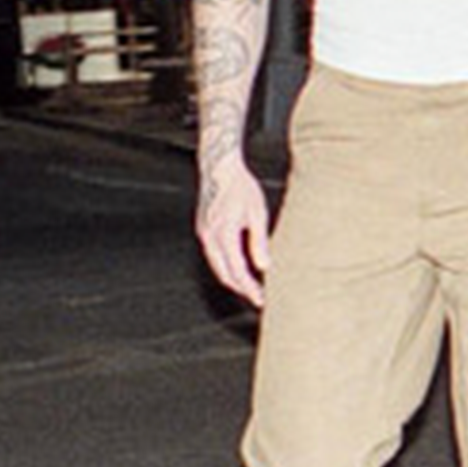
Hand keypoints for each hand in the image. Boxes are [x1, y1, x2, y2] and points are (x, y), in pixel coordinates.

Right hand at [196, 159, 272, 304]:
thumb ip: (259, 242)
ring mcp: (203, 233)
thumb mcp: (257, 213)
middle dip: (241, 288)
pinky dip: (225, 266)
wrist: (219, 168)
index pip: (237, 271)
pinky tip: (237, 267)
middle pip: (224, 274)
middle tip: (258, 297)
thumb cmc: (240, 186)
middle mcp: (209, 237)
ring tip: (249, 286)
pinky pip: (213, 255)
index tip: (261, 299)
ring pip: (216, 266)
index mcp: (223, 234)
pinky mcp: (203, 229)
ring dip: (232, 279)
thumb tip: (264, 266)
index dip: (249, 288)